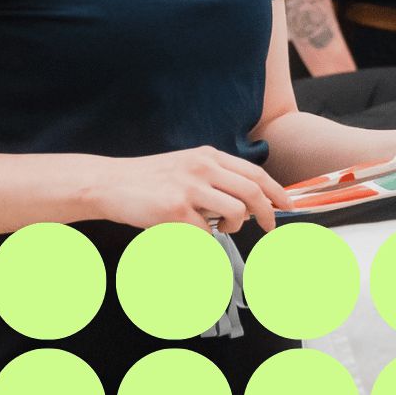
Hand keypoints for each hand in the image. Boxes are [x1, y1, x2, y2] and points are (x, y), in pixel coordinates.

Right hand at [98, 146, 292, 233]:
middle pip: (253, 191)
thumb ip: (214, 178)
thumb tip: (246, 202)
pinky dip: (204, 238)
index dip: (276, 191)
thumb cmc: (148, 180)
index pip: (255, 172)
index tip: (286, 205)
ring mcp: (189, 188)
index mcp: (208, 156)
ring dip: (236, 226)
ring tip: (222, 227)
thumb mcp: (186, 166)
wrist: (109, 183)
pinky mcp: (175, 210)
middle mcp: (202, 167)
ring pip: (236, 212)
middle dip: (268, 212)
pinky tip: (192, 233)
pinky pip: (206, 232)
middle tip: (270, 226)